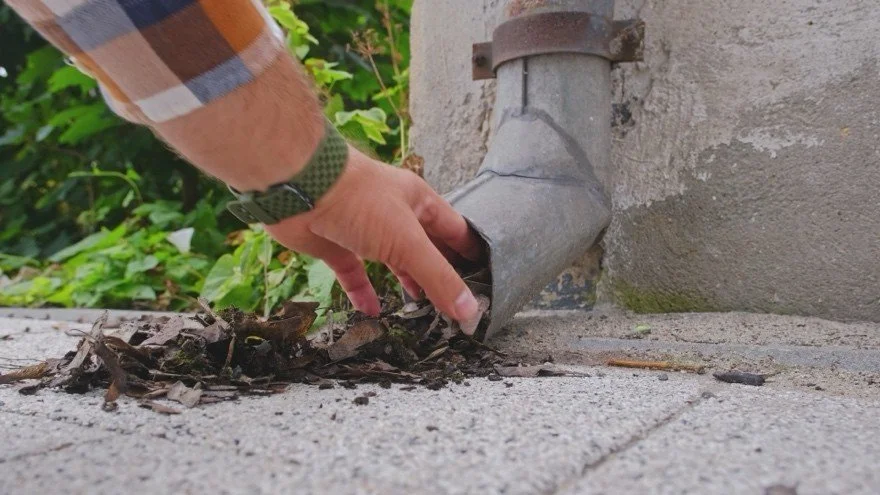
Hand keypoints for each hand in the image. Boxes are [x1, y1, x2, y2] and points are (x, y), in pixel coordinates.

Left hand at [264, 147, 483, 330]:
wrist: (300, 188)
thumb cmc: (358, 199)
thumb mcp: (408, 241)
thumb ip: (438, 278)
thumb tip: (468, 310)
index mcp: (419, 202)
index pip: (455, 230)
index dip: (470, 254)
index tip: (486, 278)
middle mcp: (394, 214)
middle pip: (425, 247)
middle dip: (439, 272)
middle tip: (456, 299)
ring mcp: (364, 230)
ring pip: (391, 260)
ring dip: (406, 281)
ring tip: (421, 306)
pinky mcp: (336, 244)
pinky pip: (354, 272)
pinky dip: (363, 291)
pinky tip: (373, 311)